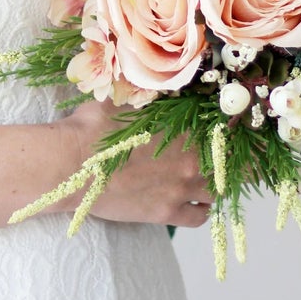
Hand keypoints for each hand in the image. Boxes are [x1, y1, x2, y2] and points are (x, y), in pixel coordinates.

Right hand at [46, 99, 212, 228]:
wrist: (71, 164)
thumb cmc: (93, 128)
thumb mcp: (123, 100)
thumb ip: (148, 94)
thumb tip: (159, 82)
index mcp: (184, 128)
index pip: (223, 131)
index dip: (225, 132)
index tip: (222, 133)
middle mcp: (190, 160)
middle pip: (228, 163)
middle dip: (223, 159)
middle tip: (214, 157)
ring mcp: (180, 189)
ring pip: (216, 191)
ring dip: (211, 184)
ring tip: (199, 179)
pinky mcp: (165, 212)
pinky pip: (200, 217)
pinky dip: (200, 209)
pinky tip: (191, 202)